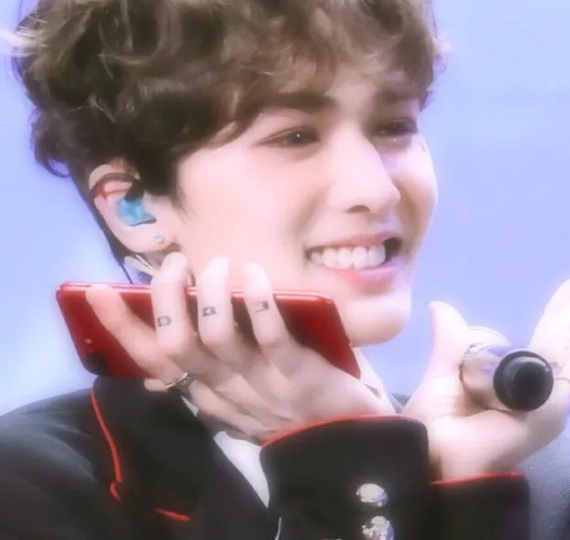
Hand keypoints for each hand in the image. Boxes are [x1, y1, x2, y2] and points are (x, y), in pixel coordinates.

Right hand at [86, 252, 390, 440]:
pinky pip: (272, 337)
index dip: (121, 325)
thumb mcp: (238, 389)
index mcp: (205, 389)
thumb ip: (205, 370)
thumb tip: (163, 342)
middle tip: (177, 263)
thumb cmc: (287, 397)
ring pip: (217, 338)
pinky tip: (254, 276)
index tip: (96, 289)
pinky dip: (258, 303)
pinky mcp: (298, 375)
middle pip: (176, 346)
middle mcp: (224, 388)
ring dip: (210, 294)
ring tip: (219, 265)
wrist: (343, 435)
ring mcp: (260, 383)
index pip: (152, 360)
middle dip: (166, 297)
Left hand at [403, 260, 569, 480]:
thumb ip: (450, 340)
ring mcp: (550, 395)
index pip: (546, 333)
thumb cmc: (437, 422)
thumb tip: (440, 307)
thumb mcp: (443, 370)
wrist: (437, 456)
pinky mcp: (555, 406)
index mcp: (514, 376)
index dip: (562, 307)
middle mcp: (538, 383)